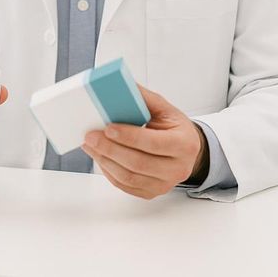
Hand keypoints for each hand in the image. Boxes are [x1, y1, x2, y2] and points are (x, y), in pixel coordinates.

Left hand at [82, 85, 207, 199]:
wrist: (186, 149)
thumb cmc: (174, 127)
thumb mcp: (165, 108)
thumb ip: (143, 98)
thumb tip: (119, 86)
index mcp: (184, 144)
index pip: (154, 143)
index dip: (129, 137)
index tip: (108, 127)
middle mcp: (178, 168)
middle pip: (139, 163)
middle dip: (110, 149)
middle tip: (91, 136)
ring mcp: (165, 184)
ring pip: (129, 177)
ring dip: (105, 161)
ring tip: (90, 145)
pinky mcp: (152, 192)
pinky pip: (126, 186)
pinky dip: (108, 172)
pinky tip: (100, 157)